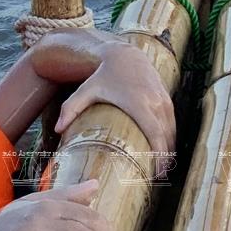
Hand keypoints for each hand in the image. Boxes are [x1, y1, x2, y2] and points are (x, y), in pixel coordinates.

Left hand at [54, 45, 174, 161]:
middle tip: (157, 177)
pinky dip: (170, 137)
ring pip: (172, 131)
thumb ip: (71, 108)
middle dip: (166, 159)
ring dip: (170, 150)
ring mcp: (163, 100)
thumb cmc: (104, 74)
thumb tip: (57, 130)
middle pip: (167, 137)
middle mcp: (155, 102)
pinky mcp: (166, 98)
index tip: (157, 173)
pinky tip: (165, 150)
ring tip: (161, 167)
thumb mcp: (86, 90)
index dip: (160, 155)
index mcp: (138, 103)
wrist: (124, 53)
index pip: (155, 135)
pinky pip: (172, 122)